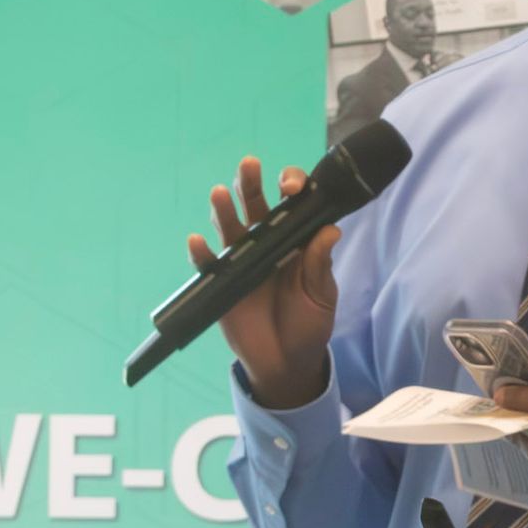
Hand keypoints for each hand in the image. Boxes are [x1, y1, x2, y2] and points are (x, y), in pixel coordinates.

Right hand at [187, 156, 339, 408]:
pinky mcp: (222, 282)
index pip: (292, 204)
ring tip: (220, 193)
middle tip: (250, 165)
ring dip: (223, 209)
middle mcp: (267, 243)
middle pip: (256, 206)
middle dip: (251, 183)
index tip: (293, 187)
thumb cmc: (309, 323)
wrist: (288, 362)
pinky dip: (200, 253)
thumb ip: (319, 264)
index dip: (291, 188)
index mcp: (296, 240)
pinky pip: (208, 264)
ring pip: (230, 227)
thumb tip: (330, 230)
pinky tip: (198, 242)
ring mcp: (242, 260)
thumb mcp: (321, 294)